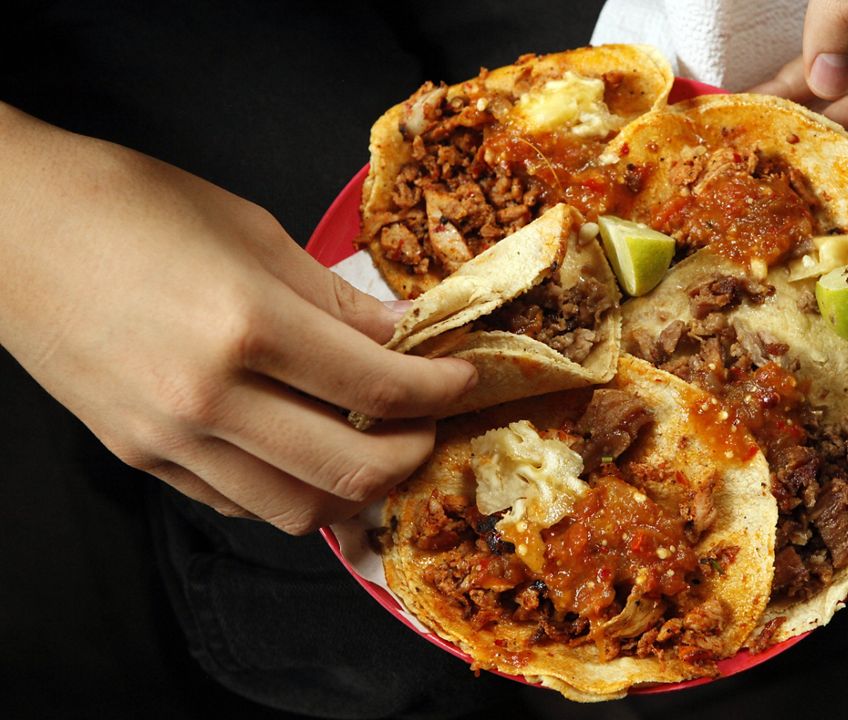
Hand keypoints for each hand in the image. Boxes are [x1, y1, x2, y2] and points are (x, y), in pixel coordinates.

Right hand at [0, 103, 475, 533]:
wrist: (7, 226)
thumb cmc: (126, 205)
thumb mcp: (252, 233)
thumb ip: (337, 300)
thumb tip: (406, 334)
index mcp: (246, 325)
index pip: (380, 388)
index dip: (442, 389)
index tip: (465, 377)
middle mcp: (209, 398)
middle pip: (352, 471)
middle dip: (415, 452)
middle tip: (432, 421)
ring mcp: (170, 439)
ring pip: (297, 509)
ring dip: (357, 488)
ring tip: (379, 445)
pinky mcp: (140, 458)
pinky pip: (239, 502)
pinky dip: (290, 489)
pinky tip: (307, 452)